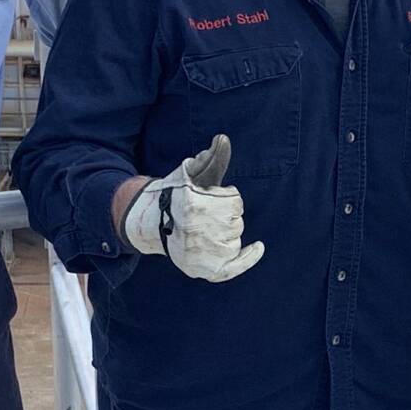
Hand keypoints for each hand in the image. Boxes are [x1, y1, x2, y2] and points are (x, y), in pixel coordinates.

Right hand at [121, 133, 264, 280]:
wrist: (152, 224)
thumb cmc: (176, 195)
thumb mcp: (190, 173)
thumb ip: (210, 158)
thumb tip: (223, 139)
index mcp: (193, 204)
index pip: (234, 201)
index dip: (226, 196)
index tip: (209, 196)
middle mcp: (197, 231)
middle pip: (236, 221)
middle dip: (226, 214)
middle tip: (206, 214)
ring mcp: (201, 253)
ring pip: (236, 239)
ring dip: (228, 231)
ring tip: (208, 228)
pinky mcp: (203, 270)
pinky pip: (234, 267)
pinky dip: (248, 258)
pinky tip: (258, 247)